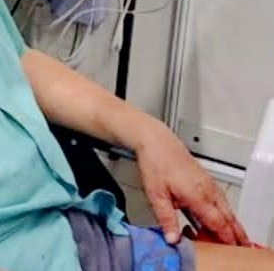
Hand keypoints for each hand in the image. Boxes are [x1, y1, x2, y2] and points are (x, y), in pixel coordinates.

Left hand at [134, 119, 249, 245]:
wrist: (156, 140)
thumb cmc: (156, 162)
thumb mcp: (156, 194)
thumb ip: (166, 218)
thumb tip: (172, 239)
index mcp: (197, 194)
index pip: (219, 223)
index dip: (225, 239)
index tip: (229, 250)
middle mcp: (207, 189)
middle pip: (228, 217)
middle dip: (234, 234)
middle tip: (234, 247)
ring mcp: (209, 184)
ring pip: (227, 209)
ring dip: (230, 224)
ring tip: (230, 239)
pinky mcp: (207, 181)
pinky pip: (221, 201)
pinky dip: (225, 214)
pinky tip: (219, 221)